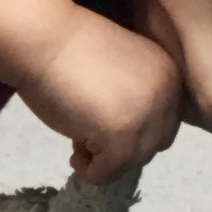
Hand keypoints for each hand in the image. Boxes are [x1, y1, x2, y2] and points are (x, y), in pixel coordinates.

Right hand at [15, 5, 184, 186]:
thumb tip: (131, 140)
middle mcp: (167, 93)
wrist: (42, 39)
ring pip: (135, 160)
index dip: (134, 129)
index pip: (164, 121)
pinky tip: (75, 155)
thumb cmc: (69, 50)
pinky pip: (112, 171)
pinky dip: (93, 172)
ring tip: (78, 141)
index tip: (102, 124)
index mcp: (169, 74)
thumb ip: (136, 100)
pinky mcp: (121, 134)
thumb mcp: (121, 73)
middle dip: (123, 146)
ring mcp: (147, 114)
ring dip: (107, 159)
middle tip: (89, 135)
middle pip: (155, 143)